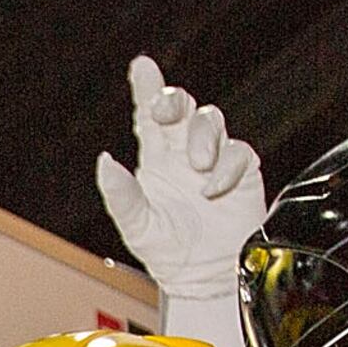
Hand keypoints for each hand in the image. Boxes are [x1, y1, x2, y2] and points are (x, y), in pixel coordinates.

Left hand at [95, 55, 267, 304]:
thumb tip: (105, 163)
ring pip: (211, 122)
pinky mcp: (242, 173)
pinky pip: (239, 153)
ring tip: (197, 166)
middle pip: (183, 107)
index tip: (142, 67)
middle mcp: (184, 152)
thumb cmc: (169, 253)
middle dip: (175, 101)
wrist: (206, 279)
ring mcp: (215, 159)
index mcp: (156, 159)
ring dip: (204, 137)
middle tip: (168, 114)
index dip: (147, 87)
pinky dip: (227, 167)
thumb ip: (120, 195)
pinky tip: (213, 189)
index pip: (149, 115)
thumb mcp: (136, 227)